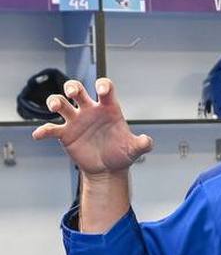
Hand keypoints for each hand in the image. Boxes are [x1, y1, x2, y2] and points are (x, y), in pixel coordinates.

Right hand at [31, 79, 151, 175]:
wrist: (109, 169)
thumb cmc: (121, 154)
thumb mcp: (134, 149)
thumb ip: (142, 144)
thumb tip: (147, 141)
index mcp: (108, 108)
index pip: (105, 89)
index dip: (102, 85)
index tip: (101, 90)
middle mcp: (90, 110)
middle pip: (77, 90)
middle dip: (72, 87)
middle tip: (72, 93)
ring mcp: (76, 121)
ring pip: (61, 104)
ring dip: (55, 101)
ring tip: (55, 107)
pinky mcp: (65, 134)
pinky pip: (51, 128)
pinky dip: (44, 130)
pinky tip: (39, 135)